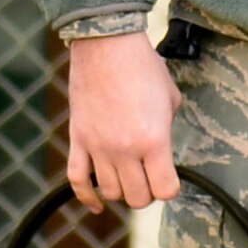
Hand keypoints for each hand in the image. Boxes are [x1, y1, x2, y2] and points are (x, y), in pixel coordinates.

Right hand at [66, 32, 182, 213]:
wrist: (106, 44)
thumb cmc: (144, 68)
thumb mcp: (171, 100)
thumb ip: (167, 130)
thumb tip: (162, 149)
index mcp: (153, 141)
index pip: (165, 190)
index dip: (170, 188)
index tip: (169, 177)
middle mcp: (125, 149)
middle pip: (138, 198)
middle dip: (147, 192)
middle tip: (148, 177)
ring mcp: (98, 146)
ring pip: (111, 192)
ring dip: (122, 190)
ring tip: (128, 176)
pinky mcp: (78, 138)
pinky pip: (77, 179)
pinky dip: (86, 196)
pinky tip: (97, 204)